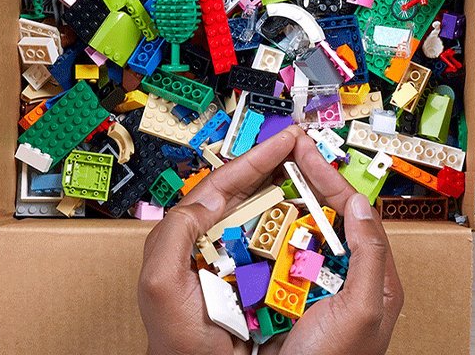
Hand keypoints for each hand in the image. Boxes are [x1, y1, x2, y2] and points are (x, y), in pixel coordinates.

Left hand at [138, 126, 303, 354]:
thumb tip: (209, 193)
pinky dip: (293, 226)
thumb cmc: (175, 338)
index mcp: (187, 233)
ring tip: (312, 169)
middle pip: (246, 191)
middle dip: (274, 164)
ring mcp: (234, 257)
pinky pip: (276, 245)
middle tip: (304, 144)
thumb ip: (176, 233)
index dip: (256, 158)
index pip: (224, 184)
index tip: (285, 140)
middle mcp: (210, 239)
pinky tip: (312, 216)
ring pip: (264, 213)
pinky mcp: (252, 277)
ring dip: (287, 190)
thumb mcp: (162, 282)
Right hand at [259, 134, 402, 354]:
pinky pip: (274, 261)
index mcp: (373, 276)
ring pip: (297, 236)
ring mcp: (314, 287)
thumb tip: (361, 204)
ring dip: (280, 208)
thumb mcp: (363, 310)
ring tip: (264, 178)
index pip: (353, 212)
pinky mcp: (288, 299)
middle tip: (283, 154)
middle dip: (304, 183)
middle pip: (324, 217)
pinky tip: (248, 224)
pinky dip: (262, 240)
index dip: (328, 177)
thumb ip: (369, 256)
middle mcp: (344, 278)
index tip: (305, 152)